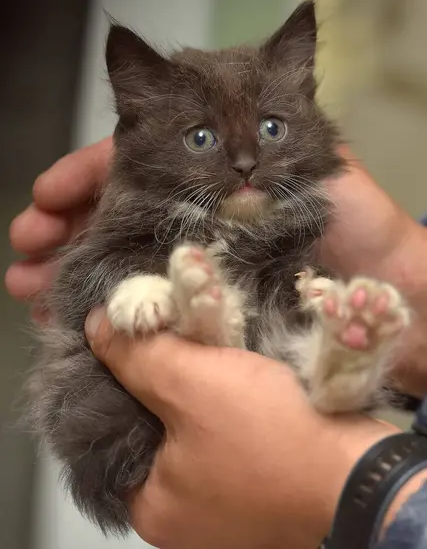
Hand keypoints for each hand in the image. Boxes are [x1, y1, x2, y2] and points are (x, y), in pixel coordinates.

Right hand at [5, 140, 426, 392]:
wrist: (388, 290)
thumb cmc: (356, 223)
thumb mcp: (307, 160)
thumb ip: (249, 140)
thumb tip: (188, 135)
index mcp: (211, 171)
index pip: (133, 163)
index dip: (85, 176)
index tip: (47, 195)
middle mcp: (196, 215)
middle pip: (114, 214)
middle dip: (65, 227)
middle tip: (26, 248)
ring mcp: (197, 262)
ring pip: (120, 259)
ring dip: (71, 269)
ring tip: (28, 287)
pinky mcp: (204, 304)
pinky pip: (145, 303)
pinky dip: (108, 309)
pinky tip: (70, 317)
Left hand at [85, 310, 394, 548]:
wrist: (363, 472)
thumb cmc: (272, 437)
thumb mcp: (192, 384)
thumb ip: (136, 355)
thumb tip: (94, 326)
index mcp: (151, 504)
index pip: (112, 428)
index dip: (118, 375)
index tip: (130, 336)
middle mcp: (183, 513)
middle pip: (157, 427)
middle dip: (163, 379)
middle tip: (168, 333)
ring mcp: (224, 504)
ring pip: (197, 428)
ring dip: (200, 386)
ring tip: (199, 344)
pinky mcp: (259, 487)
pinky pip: (228, 437)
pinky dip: (226, 404)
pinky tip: (232, 372)